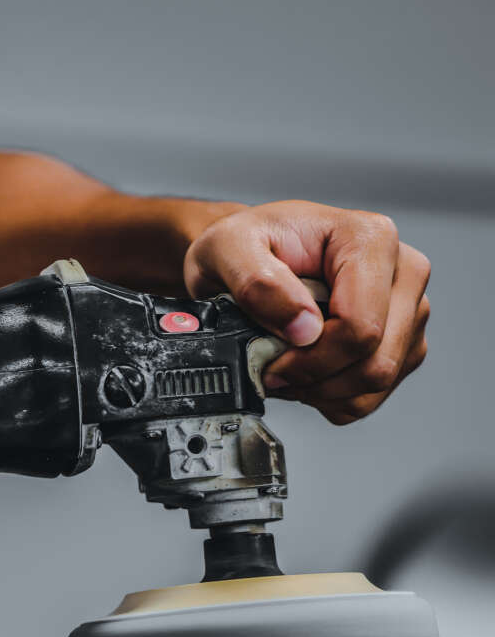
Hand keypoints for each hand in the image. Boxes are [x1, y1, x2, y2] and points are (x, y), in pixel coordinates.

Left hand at [182, 201, 430, 423]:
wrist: (250, 250)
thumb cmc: (246, 243)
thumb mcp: (228, 248)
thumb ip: (259, 283)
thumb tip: (305, 328)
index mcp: (371, 240)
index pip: (360, 327)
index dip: (312, 360)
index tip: (272, 362)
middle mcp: (403, 272)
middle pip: (377, 362)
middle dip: (317, 380)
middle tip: (273, 370)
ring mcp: (408, 309)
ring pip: (378, 383)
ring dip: (323, 391)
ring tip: (285, 368)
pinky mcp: (401, 341)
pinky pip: (373, 394)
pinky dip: (333, 397)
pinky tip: (304, 374)